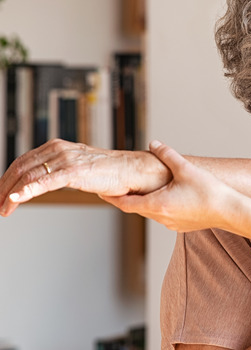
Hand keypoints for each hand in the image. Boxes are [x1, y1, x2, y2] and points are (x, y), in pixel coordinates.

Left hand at [0, 139, 170, 216]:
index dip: (6, 179)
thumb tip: (42, 183)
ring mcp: (66, 159)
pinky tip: (16, 199)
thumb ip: (59, 171)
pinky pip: (45, 182)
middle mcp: (58, 149)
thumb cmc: (109, 172)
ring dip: (11, 195)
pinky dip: (27, 191)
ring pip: (28, 176)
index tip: (0, 194)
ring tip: (4, 209)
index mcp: (56, 146)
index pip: (22, 161)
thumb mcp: (77, 168)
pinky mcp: (75, 171)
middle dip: (3, 188)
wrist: (133, 171)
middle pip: (20, 168)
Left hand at [102, 141, 235, 231]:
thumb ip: (167, 154)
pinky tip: (170, 197)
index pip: (125, 203)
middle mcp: (161, 217)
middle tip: (120, 187)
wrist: (230, 211)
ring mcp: (171, 224)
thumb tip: (154, 144)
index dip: (112, 197)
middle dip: (128, 198)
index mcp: (157, 204)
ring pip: (151, 212)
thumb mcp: (186, 168)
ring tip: (146, 190)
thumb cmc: (209, 192)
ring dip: (146, 202)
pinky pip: (165, 216)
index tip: (102, 192)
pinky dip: (161, 206)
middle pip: (137, 208)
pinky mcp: (182, 226)